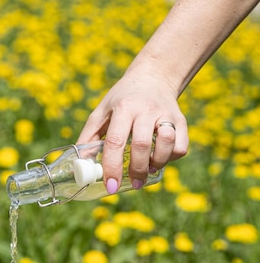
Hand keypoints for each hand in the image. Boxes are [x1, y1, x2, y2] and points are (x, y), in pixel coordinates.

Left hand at [77, 73, 188, 192]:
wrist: (153, 77)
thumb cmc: (121, 100)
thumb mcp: (101, 112)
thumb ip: (88, 137)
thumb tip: (80, 165)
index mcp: (123, 108)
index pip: (116, 141)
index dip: (112, 166)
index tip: (111, 186)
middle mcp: (146, 109)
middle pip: (141, 145)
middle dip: (136, 170)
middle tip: (134, 183)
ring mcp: (166, 114)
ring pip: (167, 144)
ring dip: (158, 163)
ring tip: (149, 169)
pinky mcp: (181, 120)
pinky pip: (181, 146)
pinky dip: (171, 157)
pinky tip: (161, 157)